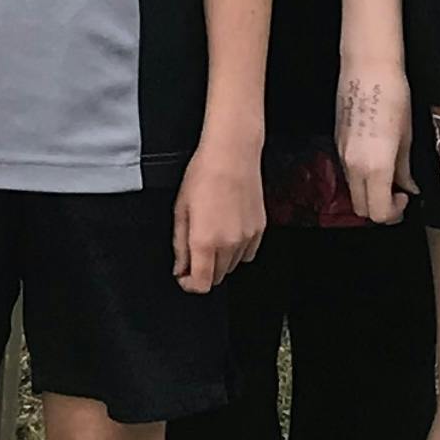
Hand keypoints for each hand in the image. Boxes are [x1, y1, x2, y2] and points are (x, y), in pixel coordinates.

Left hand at [172, 136, 265, 293]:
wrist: (232, 154)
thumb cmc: (203, 175)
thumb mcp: (180, 210)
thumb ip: (180, 245)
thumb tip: (180, 268)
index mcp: (205, 241)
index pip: (201, 284)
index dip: (189, 285)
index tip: (183, 276)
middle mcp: (229, 243)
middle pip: (217, 277)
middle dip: (203, 271)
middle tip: (193, 252)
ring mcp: (247, 238)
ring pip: (233, 266)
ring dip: (220, 260)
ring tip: (211, 234)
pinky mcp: (259, 229)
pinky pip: (248, 253)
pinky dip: (237, 250)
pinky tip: (227, 231)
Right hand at [336, 64, 414, 224]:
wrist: (368, 67)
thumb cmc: (392, 94)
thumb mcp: (407, 136)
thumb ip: (405, 168)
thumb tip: (408, 186)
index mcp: (374, 165)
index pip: (378, 212)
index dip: (394, 214)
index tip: (405, 201)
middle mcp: (353, 164)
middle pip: (362, 208)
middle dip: (381, 209)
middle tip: (399, 196)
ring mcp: (342, 153)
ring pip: (353, 191)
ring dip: (370, 193)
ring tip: (390, 178)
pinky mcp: (338, 142)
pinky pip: (348, 172)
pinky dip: (362, 177)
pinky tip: (377, 161)